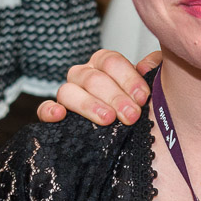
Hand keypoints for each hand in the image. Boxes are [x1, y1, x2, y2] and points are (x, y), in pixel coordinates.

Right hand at [36, 48, 162, 124]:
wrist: (143, 138)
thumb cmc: (143, 108)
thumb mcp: (156, 86)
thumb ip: (157, 68)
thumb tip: (148, 65)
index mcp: (105, 65)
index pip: (110, 61)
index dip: (127, 77)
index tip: (143, 97)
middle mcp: (84, 76)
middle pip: (92, 78)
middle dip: (114, 97)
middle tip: (132, 115)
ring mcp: (69, 95)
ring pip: (68, 91)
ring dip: (89, 105)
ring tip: (108, 119)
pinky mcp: (55, 116)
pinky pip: (43, 110)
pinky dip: (48, 111)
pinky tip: (60, 116)